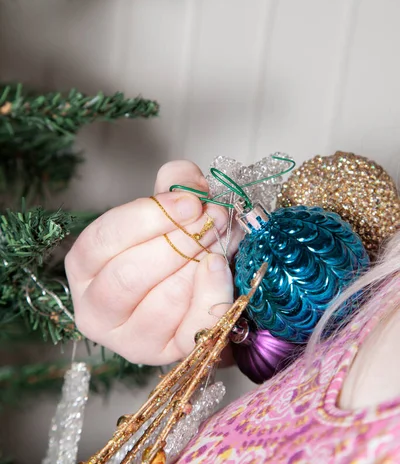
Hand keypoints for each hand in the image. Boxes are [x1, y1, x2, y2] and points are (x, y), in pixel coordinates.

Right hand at [65, 160, 232, 364]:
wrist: (191, 287)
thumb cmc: (169, 243)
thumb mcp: (167, 207)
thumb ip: (176, 183)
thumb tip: (191, 185)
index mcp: (84, 265)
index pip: (104, 239)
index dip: (150, 217)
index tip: (191, 202)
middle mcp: (95, 308)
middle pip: (129, 275)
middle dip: (180, 241)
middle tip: (214, 217)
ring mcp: (129, 339)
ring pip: (163, 302)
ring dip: (200, 263)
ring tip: (221, 236)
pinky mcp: (166, 356)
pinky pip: (192, 328)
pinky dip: (212, 295)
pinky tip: (219, 268)